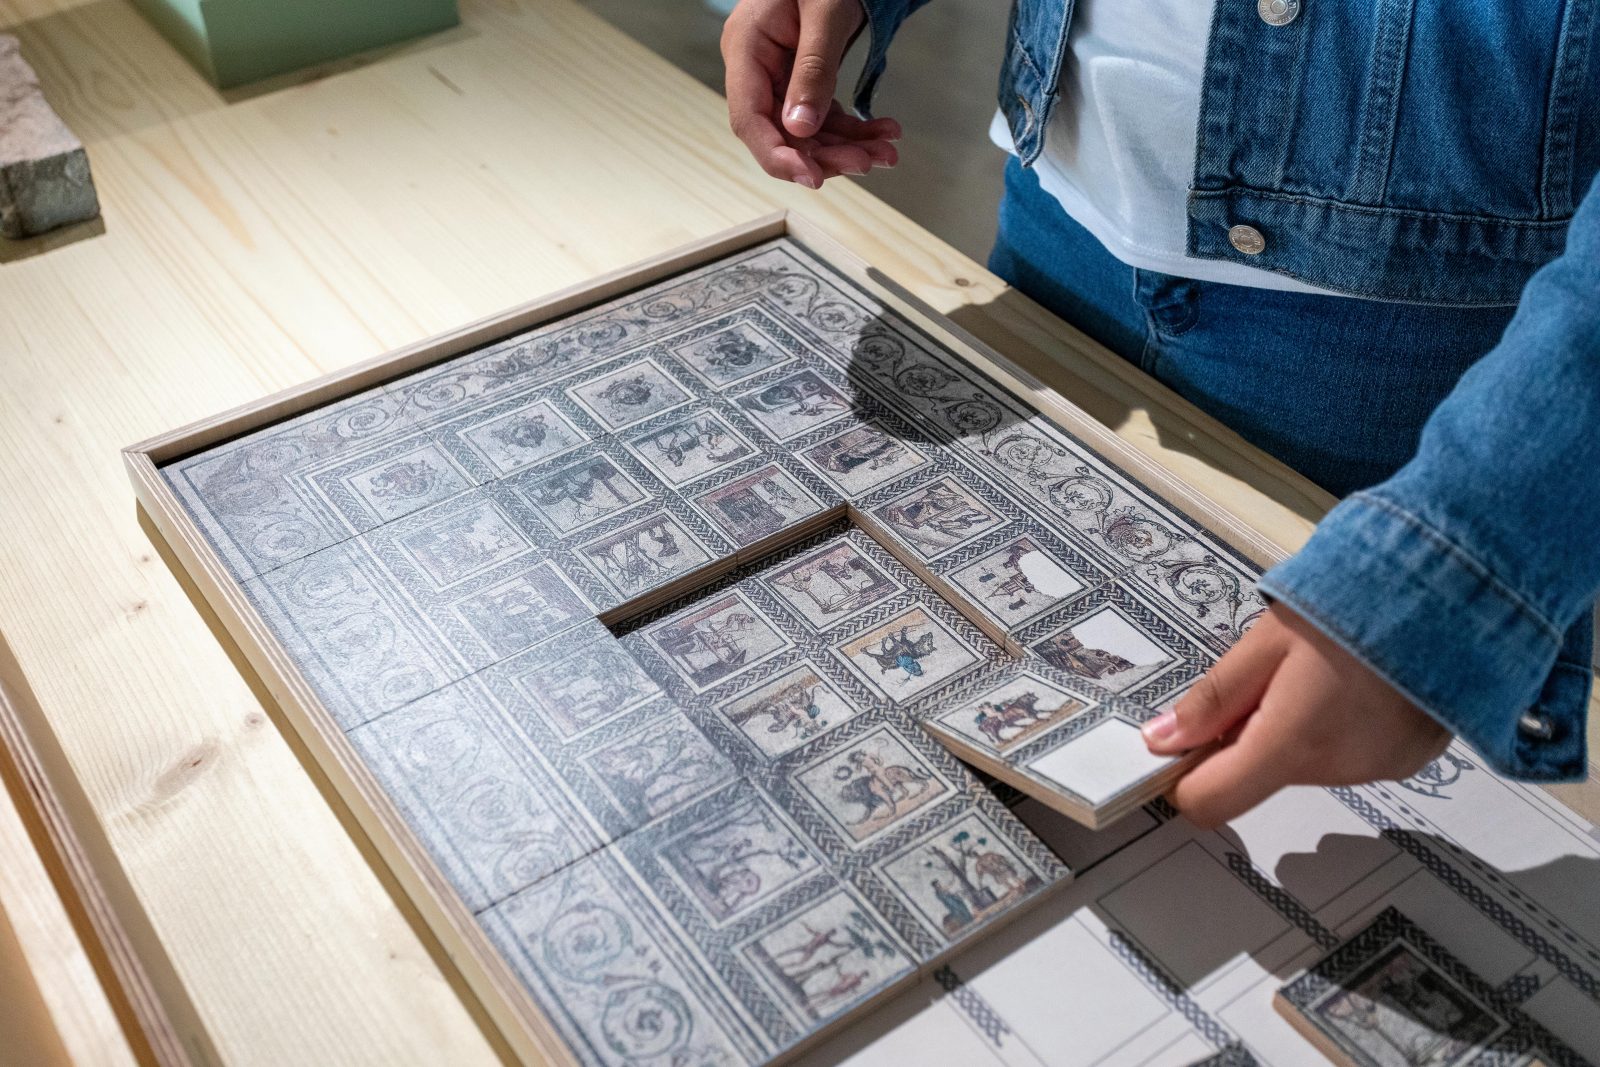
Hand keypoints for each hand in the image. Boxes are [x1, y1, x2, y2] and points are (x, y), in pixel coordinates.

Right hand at [721, 0, 901, 187]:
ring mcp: (777, 75)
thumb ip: (813, 70)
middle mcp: (756, 68)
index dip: (778, 156)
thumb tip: (801, 129)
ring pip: (806, 131)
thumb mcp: (824, 12)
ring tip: (887, 151)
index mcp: (746, 49)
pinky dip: (853, 129)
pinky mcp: (800, 78)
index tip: (813, 178)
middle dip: (826, 155)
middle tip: (869, 162)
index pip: (749, 119)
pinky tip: (883, 132)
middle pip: (780, 133)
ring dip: (847, 147)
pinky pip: (822, 115)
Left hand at [1143, 603, 1450, 827]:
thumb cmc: (1357, 602)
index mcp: (1292, 743)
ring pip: (1303, 762)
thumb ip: (1212, 698)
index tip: (1185, 742)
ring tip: (1323, 668)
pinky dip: (1339, 727)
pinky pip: (1349, 755)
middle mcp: (1337, 769)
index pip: (1211, 803)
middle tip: (1270, 673)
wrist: (1458, 586)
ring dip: (1295, 726)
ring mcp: (1379, 768)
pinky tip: (1359, 682)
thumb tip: (1160, 741)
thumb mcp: (1266, 641)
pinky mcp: (1409, 759)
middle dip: (1249, 732)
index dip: (1186, 778)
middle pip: (1259, 775)